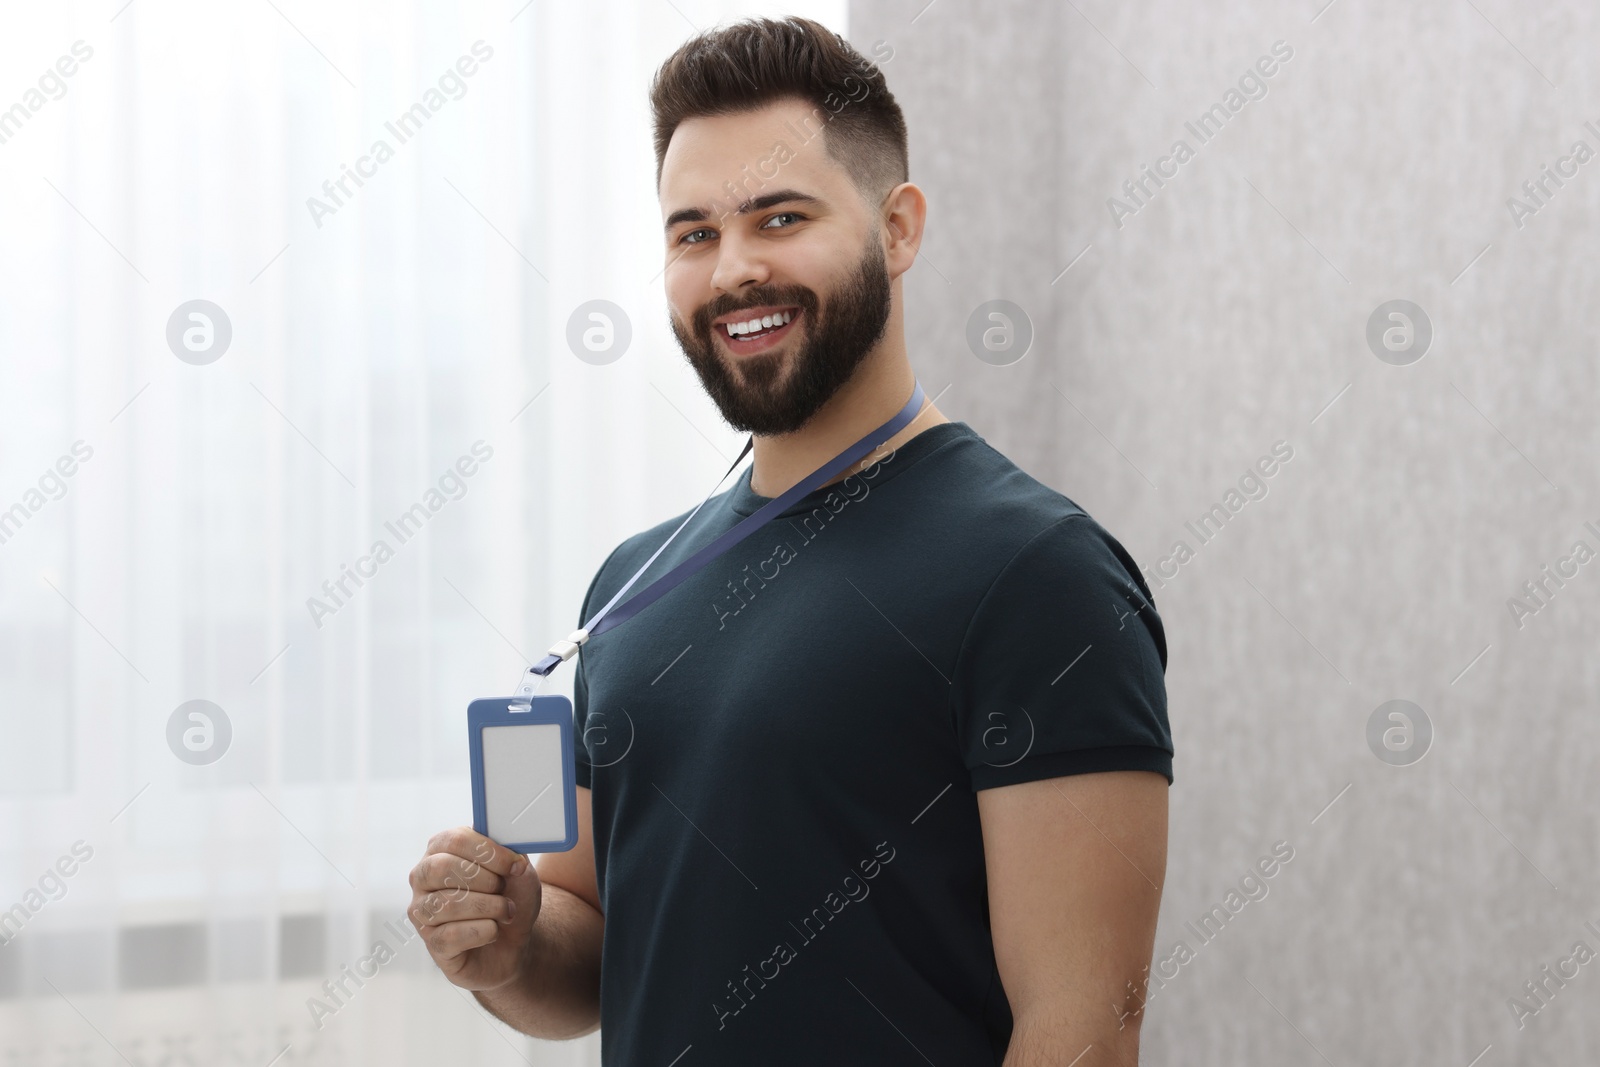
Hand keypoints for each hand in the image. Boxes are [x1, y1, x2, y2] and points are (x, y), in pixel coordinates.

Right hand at [409, 827, 541, 990]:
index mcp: (441, 849)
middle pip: (442, 868)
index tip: (515, 864)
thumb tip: (508, 848)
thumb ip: (510, 851)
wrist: (515, 936)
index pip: (454, 840)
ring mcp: (422, 912)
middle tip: (503, 889)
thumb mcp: (516, 867)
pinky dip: (485, 932)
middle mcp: (424, 878)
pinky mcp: (432, 943)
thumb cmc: (510, 895)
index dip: (488, 851)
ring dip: (490, 907)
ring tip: (506, 911)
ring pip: (448, 904)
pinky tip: (494, 930)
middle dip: (485, 880)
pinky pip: (452, 935)